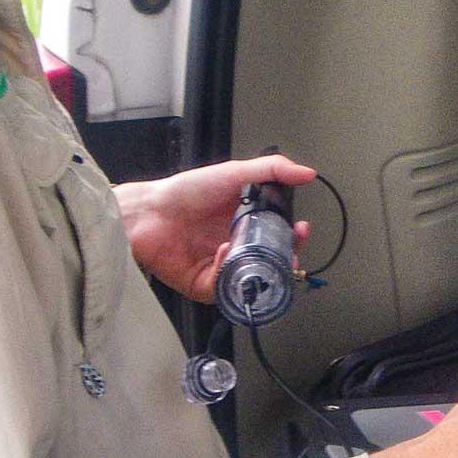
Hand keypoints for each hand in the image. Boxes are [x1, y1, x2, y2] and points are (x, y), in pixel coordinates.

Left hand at [115, 155, 314, 301]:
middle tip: (289, 253)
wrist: (150, 211)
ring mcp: (221, 267)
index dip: (293, 237)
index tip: (301, 230)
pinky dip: (227, 272)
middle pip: (271, 263)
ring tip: (256, 252)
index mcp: (246, 223)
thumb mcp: (235, 172)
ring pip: (251, 281)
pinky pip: (224, 288)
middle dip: (284, 261)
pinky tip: (224, 252)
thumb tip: (307, 173)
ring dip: (258, 270)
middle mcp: (236, 246)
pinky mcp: (203, 284)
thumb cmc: (186, 192)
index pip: (279, 236)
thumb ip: (273, 170)